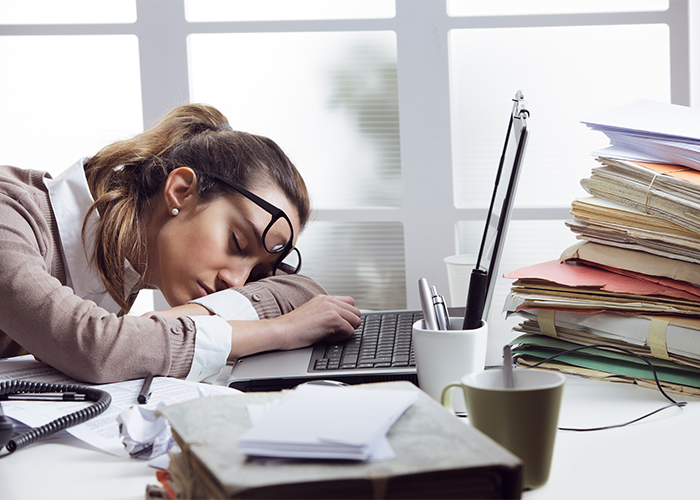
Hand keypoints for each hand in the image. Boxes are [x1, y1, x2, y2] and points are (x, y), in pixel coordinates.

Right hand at [227, 295, 360, 358]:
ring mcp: (331, 308)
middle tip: (334, 332)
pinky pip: (350, 330)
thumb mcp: (311, 313)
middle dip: (349, 323)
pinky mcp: (332, 318)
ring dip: (346, 330)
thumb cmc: (292, 327)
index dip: (347, 315)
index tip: (338, 325)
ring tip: (330, 335)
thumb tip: (341, 321)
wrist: (280, 331)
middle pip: (356, 311)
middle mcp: (329, 300)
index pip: (350, 302)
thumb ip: (325, 312)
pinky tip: (327, 338)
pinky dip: (341, 337)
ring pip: (356, 320)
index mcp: (324, 298)